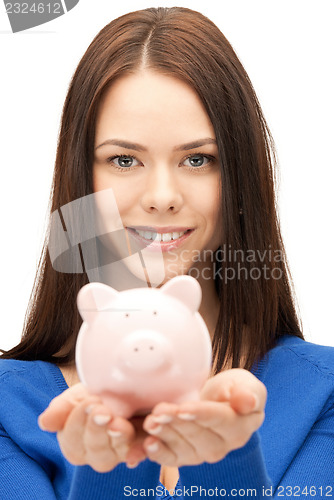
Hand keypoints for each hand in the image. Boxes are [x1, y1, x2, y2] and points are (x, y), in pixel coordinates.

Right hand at [38, 383, 147, 471]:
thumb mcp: (78, 395)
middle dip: (97, 429)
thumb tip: (45, 423)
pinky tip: (141, 445)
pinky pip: (141, 454)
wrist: (124, 385)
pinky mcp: (141, 447)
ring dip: (117, 438)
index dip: (79, 421)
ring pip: (115, 454)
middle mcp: (96, 453)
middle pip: (94, 450)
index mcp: (75, 442)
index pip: (72, 439)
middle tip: (103, 410)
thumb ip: (61, 408)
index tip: (89, 402)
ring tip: (119, 423)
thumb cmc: (96, 393)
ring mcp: (119, 452)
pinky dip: (139, 451)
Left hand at [141, 368, 266, 466]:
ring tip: (150, 422)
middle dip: (177, 422)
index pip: (220, 420)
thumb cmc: (232, 389)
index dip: (201, 414)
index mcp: (239, 426)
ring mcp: (201, 452)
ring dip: (164, 434)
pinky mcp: (183, 456)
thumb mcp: (245, 384)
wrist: (217, 400)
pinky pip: (171, 459)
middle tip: (159, 411)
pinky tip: (147, 444)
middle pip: (197, 435)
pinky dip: (158, 453)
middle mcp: (221, 445)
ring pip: (182, 446)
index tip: (184, 408)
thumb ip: (250, 393)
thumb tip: (248, 402)